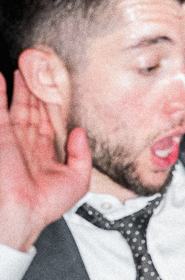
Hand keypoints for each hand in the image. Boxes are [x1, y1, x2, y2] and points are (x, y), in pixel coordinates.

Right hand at [0, 71, 90, 253]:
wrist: (21, 212)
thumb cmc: (45, 204)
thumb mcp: (77, 180)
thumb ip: (82, 155)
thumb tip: (80, 132)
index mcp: (44, 153)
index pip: (48, 122)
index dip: (51, 105)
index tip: (54, 88)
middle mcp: (28, 143)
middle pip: (32, 110)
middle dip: (35, 90)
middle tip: (38, 70)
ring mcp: (13, 138)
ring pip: (17, 105)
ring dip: (20, 87)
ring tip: (23, 67)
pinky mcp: (1, 134)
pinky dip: (0, 93)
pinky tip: (2, 78)